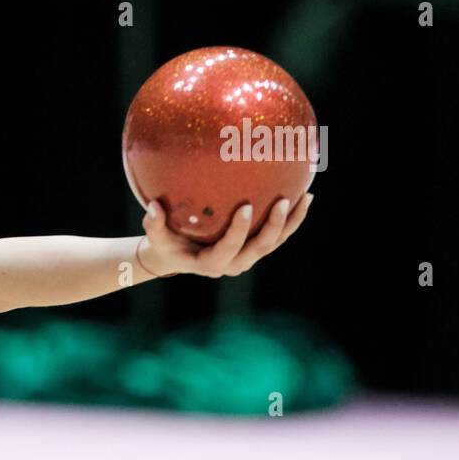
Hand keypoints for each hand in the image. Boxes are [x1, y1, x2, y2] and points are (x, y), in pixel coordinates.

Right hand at [138, 193, 312, 278]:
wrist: (179, 255)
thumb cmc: (166, 244)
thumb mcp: (156, 238)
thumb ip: (153, 225)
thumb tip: (153, 207)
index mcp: (211, 264)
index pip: (229, 249)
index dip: (240, 231)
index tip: (247, 206)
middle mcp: (234, 264)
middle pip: (260, 248)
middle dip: (274, 227)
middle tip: (282, 201)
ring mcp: (248, 257)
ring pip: (275, 242)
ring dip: (291, 222)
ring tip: (305, 197)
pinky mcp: (256, 248)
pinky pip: (278, 235)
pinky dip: (292, 218)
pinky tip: (305, 195)